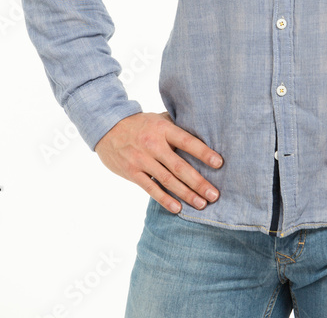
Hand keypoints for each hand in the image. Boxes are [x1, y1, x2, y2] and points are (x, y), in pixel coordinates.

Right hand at [95, 111, 222, 213]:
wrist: (107, 128)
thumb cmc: (140, 124)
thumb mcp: (159, 119)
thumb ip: (176, 127)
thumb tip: (202, 133)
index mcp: (163, 129)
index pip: (187, 141)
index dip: (204, 153)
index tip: (219, 163)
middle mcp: (154, 145)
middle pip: (180, 166)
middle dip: (199, 182)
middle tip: (214, 194)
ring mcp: (142, 160)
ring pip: (168, 180)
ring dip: (186, 194)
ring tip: (201, 204)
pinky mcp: (132, 172)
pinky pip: (151, 189)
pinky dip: (165, 199)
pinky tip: (178, 208)